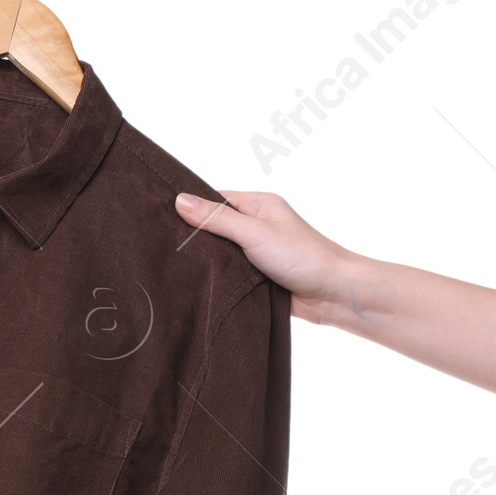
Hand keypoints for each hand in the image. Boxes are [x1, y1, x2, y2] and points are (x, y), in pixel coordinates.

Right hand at [174, 191, 358, 324]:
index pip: (214, 200)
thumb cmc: (302, 256)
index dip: (190, 208)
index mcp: (258, 205)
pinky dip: (216, 279)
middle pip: (214, 227)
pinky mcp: (256, 277)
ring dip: (205, 262)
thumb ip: (217, 219)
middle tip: (163, 247)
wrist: (333, 294)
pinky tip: (198, 284)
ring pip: (219, 254)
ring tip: (175, 267)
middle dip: (193, 237)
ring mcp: (256, 252)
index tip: (161, 219)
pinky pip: (228, 274)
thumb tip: (179, 200)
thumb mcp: (254, 232)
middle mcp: (257, 225)